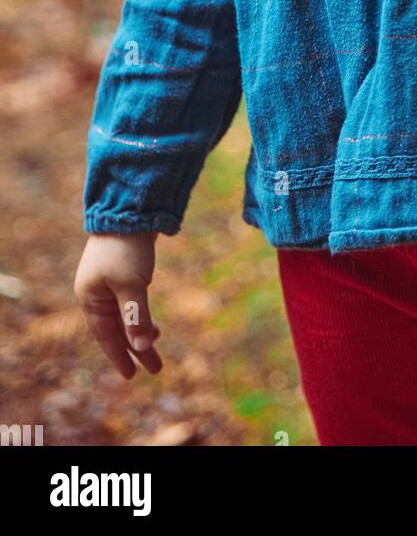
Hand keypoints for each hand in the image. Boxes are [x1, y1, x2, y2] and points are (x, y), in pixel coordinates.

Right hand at [74, 232, 162, 377]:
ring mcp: (108, 279)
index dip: (120, 356)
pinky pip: (130, 300)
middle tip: (156, 368)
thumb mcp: (132, 286)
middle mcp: (96, 291)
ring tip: (158, 341)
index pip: (106, 335)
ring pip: (124, 314)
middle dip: (136, 347)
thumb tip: (142, 348)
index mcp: (90, 297)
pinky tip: (150, 318)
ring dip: (140, 329)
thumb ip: (136, 317)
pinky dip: (140, 312)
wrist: (130, 208)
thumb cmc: (126, 248)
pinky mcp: (122, 269)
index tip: (133, 376)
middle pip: (116, 327)